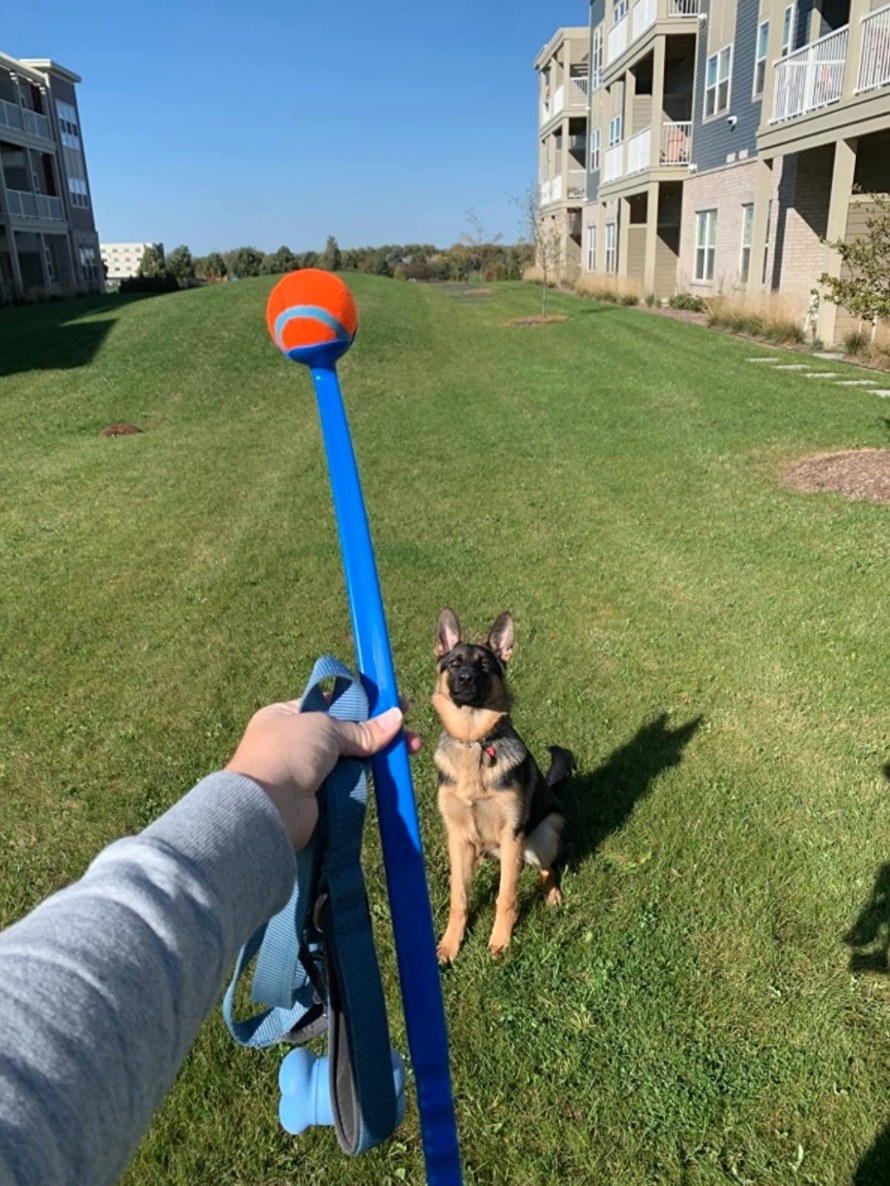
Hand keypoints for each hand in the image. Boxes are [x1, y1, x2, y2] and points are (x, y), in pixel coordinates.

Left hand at [225, 701, 420, 849]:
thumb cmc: (287, 753)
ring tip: (410, 749)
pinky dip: (369, 777)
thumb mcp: (326, 727)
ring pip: (351, 758)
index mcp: (286, 715)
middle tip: (409, 730)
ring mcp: (306, 771)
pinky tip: (390, 771)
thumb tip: (396, 719)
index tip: (392, 702)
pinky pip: (350, 782)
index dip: (362, 702)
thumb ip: (362, 728)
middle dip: (377, 731)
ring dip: (378, 754)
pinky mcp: (318, 797)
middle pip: (345, 732)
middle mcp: (294, 741)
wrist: (267, 808)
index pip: (329, 703)